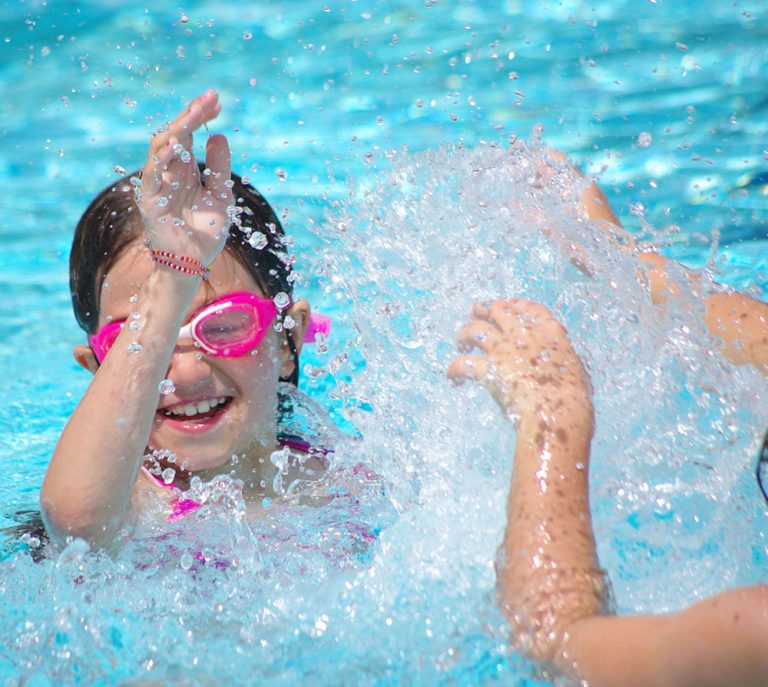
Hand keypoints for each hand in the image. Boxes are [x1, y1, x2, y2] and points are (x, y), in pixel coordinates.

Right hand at [137, 89, 233, 266]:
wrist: (194, 263)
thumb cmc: (205, 232)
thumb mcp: (220, 195)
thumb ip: (219, 167)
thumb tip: (218, 135)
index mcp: (184, 170)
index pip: (188, 135)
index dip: (200, 116)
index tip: (218, 101)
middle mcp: (168, 172)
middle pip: (175, 135)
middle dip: (191, 115)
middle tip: (209, 98)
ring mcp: (157, 185)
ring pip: (162, 148)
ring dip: (179, 129)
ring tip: (195, 113)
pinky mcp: (149, 201)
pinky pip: (153, 175)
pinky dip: (163, 158)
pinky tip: (178, 143)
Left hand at [448, 299, 591, 421]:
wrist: (558, 411)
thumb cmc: (573, 396)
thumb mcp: (573, 367)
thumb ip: (560, 357)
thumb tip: (557, 361)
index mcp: (549, 331)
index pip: (530, 308)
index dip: (515, 304)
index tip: (507, 304)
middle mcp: (524, 334)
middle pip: (497, 310)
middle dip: (484, 309)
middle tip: (475, 312)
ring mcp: (504, 349)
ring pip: (475, 329)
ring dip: (464, 333)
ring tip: (461, 342)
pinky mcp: (489, 368)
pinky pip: (463, 364)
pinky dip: (455, 370)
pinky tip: (453, 377)